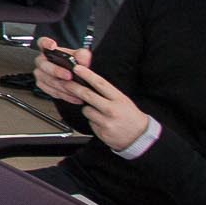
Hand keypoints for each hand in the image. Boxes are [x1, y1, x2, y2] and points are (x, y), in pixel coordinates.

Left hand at [33, 41, 148, 150]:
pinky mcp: (101, 132)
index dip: (87, 75)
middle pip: (88, 95)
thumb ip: (108, 93)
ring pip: (86, 110)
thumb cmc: (130, 116)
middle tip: (65, 82)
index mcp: (119, 99)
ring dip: (88, 109)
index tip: (77, 68)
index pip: (101, 84)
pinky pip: (90, 122)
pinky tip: (103, 122)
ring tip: (100, 112)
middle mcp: (112, 110)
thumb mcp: (123, 100)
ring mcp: (106, 122)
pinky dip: (93, 121)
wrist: (140, 137)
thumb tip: (89, 81)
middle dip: (74, 87)